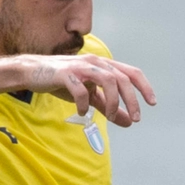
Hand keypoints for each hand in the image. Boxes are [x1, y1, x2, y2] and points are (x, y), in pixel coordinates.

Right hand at [22, 54, 156, 127]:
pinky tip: (81, 112)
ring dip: (112, 101)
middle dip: (132, 100)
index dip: (143, 87)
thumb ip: (109, 107)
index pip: (130, 72)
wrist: (32, 73)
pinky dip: (84, 103)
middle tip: (135, 118)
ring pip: (107, 79)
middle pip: (122, 78)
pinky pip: (80, 89)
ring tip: (110, 116)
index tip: (152, 103)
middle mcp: (95, 62)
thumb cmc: (63, 82)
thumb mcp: (90, 97)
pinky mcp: (64, 74)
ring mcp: (80, 66)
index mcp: (103, 65)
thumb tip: (130, 122)